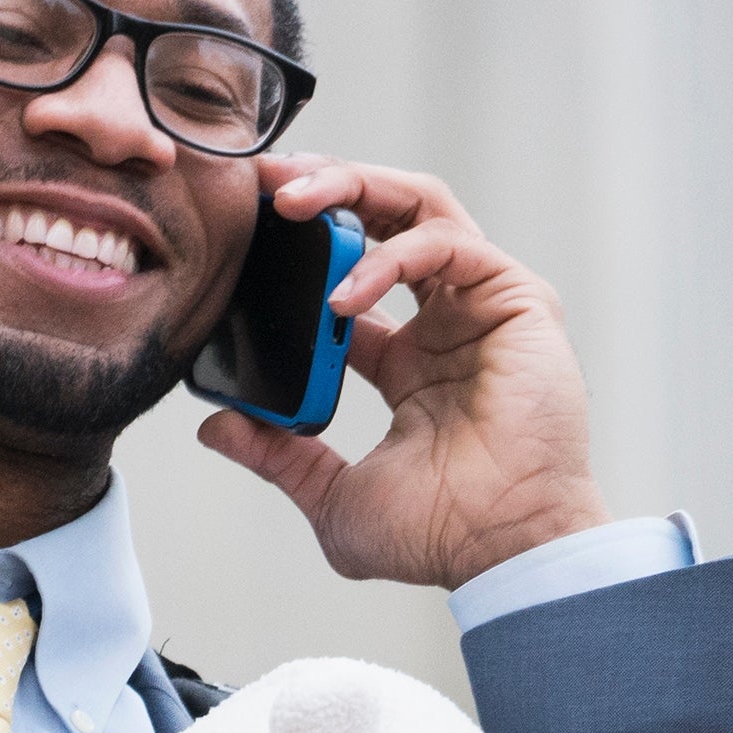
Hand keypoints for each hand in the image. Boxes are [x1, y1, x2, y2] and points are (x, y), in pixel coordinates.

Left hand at [195, 158, 610, 592]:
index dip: (301, 249)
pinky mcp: (516, 299)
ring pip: (418, 206)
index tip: (247, 232)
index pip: (351, 275)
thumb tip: (215, 428)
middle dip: (324, 187)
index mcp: (409, 363)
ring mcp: (483, 306)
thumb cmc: (439, 534)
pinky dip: (389, 255)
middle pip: (386, 218)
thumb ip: (279, 455)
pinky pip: (447, 244)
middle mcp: (447, 323)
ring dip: (352, 189)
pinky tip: (343, 296)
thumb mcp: (332, 495)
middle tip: (263, 183)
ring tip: (291, 201)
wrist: (500, 549)